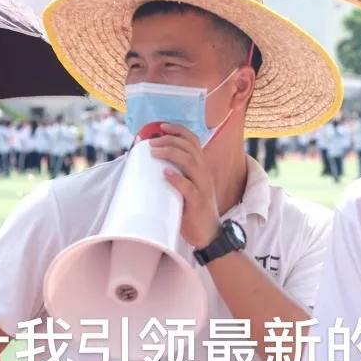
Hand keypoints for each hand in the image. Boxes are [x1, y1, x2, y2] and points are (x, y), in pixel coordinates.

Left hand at [148, 123, 220, 248]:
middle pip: (189, 147)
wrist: (208, 234)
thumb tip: (151, 166)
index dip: (178, 131)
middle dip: (169, 140)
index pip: (193, 141)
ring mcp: (202, 187)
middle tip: (151, 142)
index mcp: (201, 167)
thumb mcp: (188, 187)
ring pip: (190, 162)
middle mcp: (204, 173)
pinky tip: (165, 174)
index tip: (161, 126)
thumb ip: (176, 175)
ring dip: (171, 153)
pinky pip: (189, 187)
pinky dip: (177, 179)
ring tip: (154, 152)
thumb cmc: (193, 210)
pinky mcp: (198, 202)